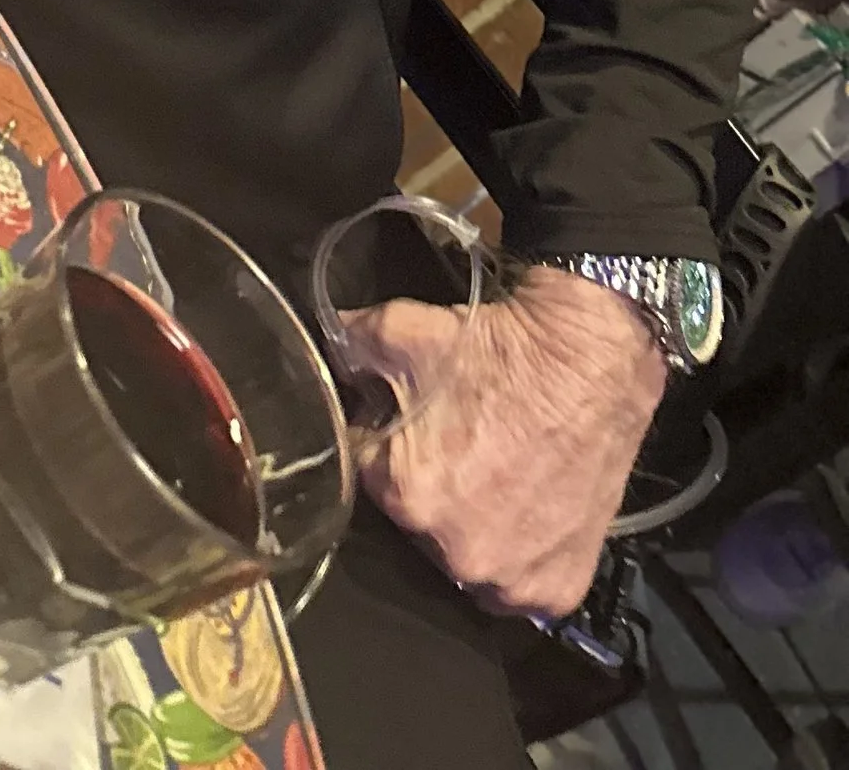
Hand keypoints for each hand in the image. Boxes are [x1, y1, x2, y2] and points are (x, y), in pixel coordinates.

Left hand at [344, 264, 665, 615]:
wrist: (592, 360)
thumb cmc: (498, 349)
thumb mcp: (400, 329)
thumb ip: (346, 348)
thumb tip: (326, 353)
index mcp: (405, 496)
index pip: (367, 473)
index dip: (384, 441)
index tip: (407, 423)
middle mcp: (456, 554)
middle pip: (417, 522)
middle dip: (427, 485)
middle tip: (459, 445)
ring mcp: (512, 580)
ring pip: (466, 557)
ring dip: (472, 526)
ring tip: (497, 475)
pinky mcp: (559, 590)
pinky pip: (520, 584)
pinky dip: (521, 554)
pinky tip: (528, 508)